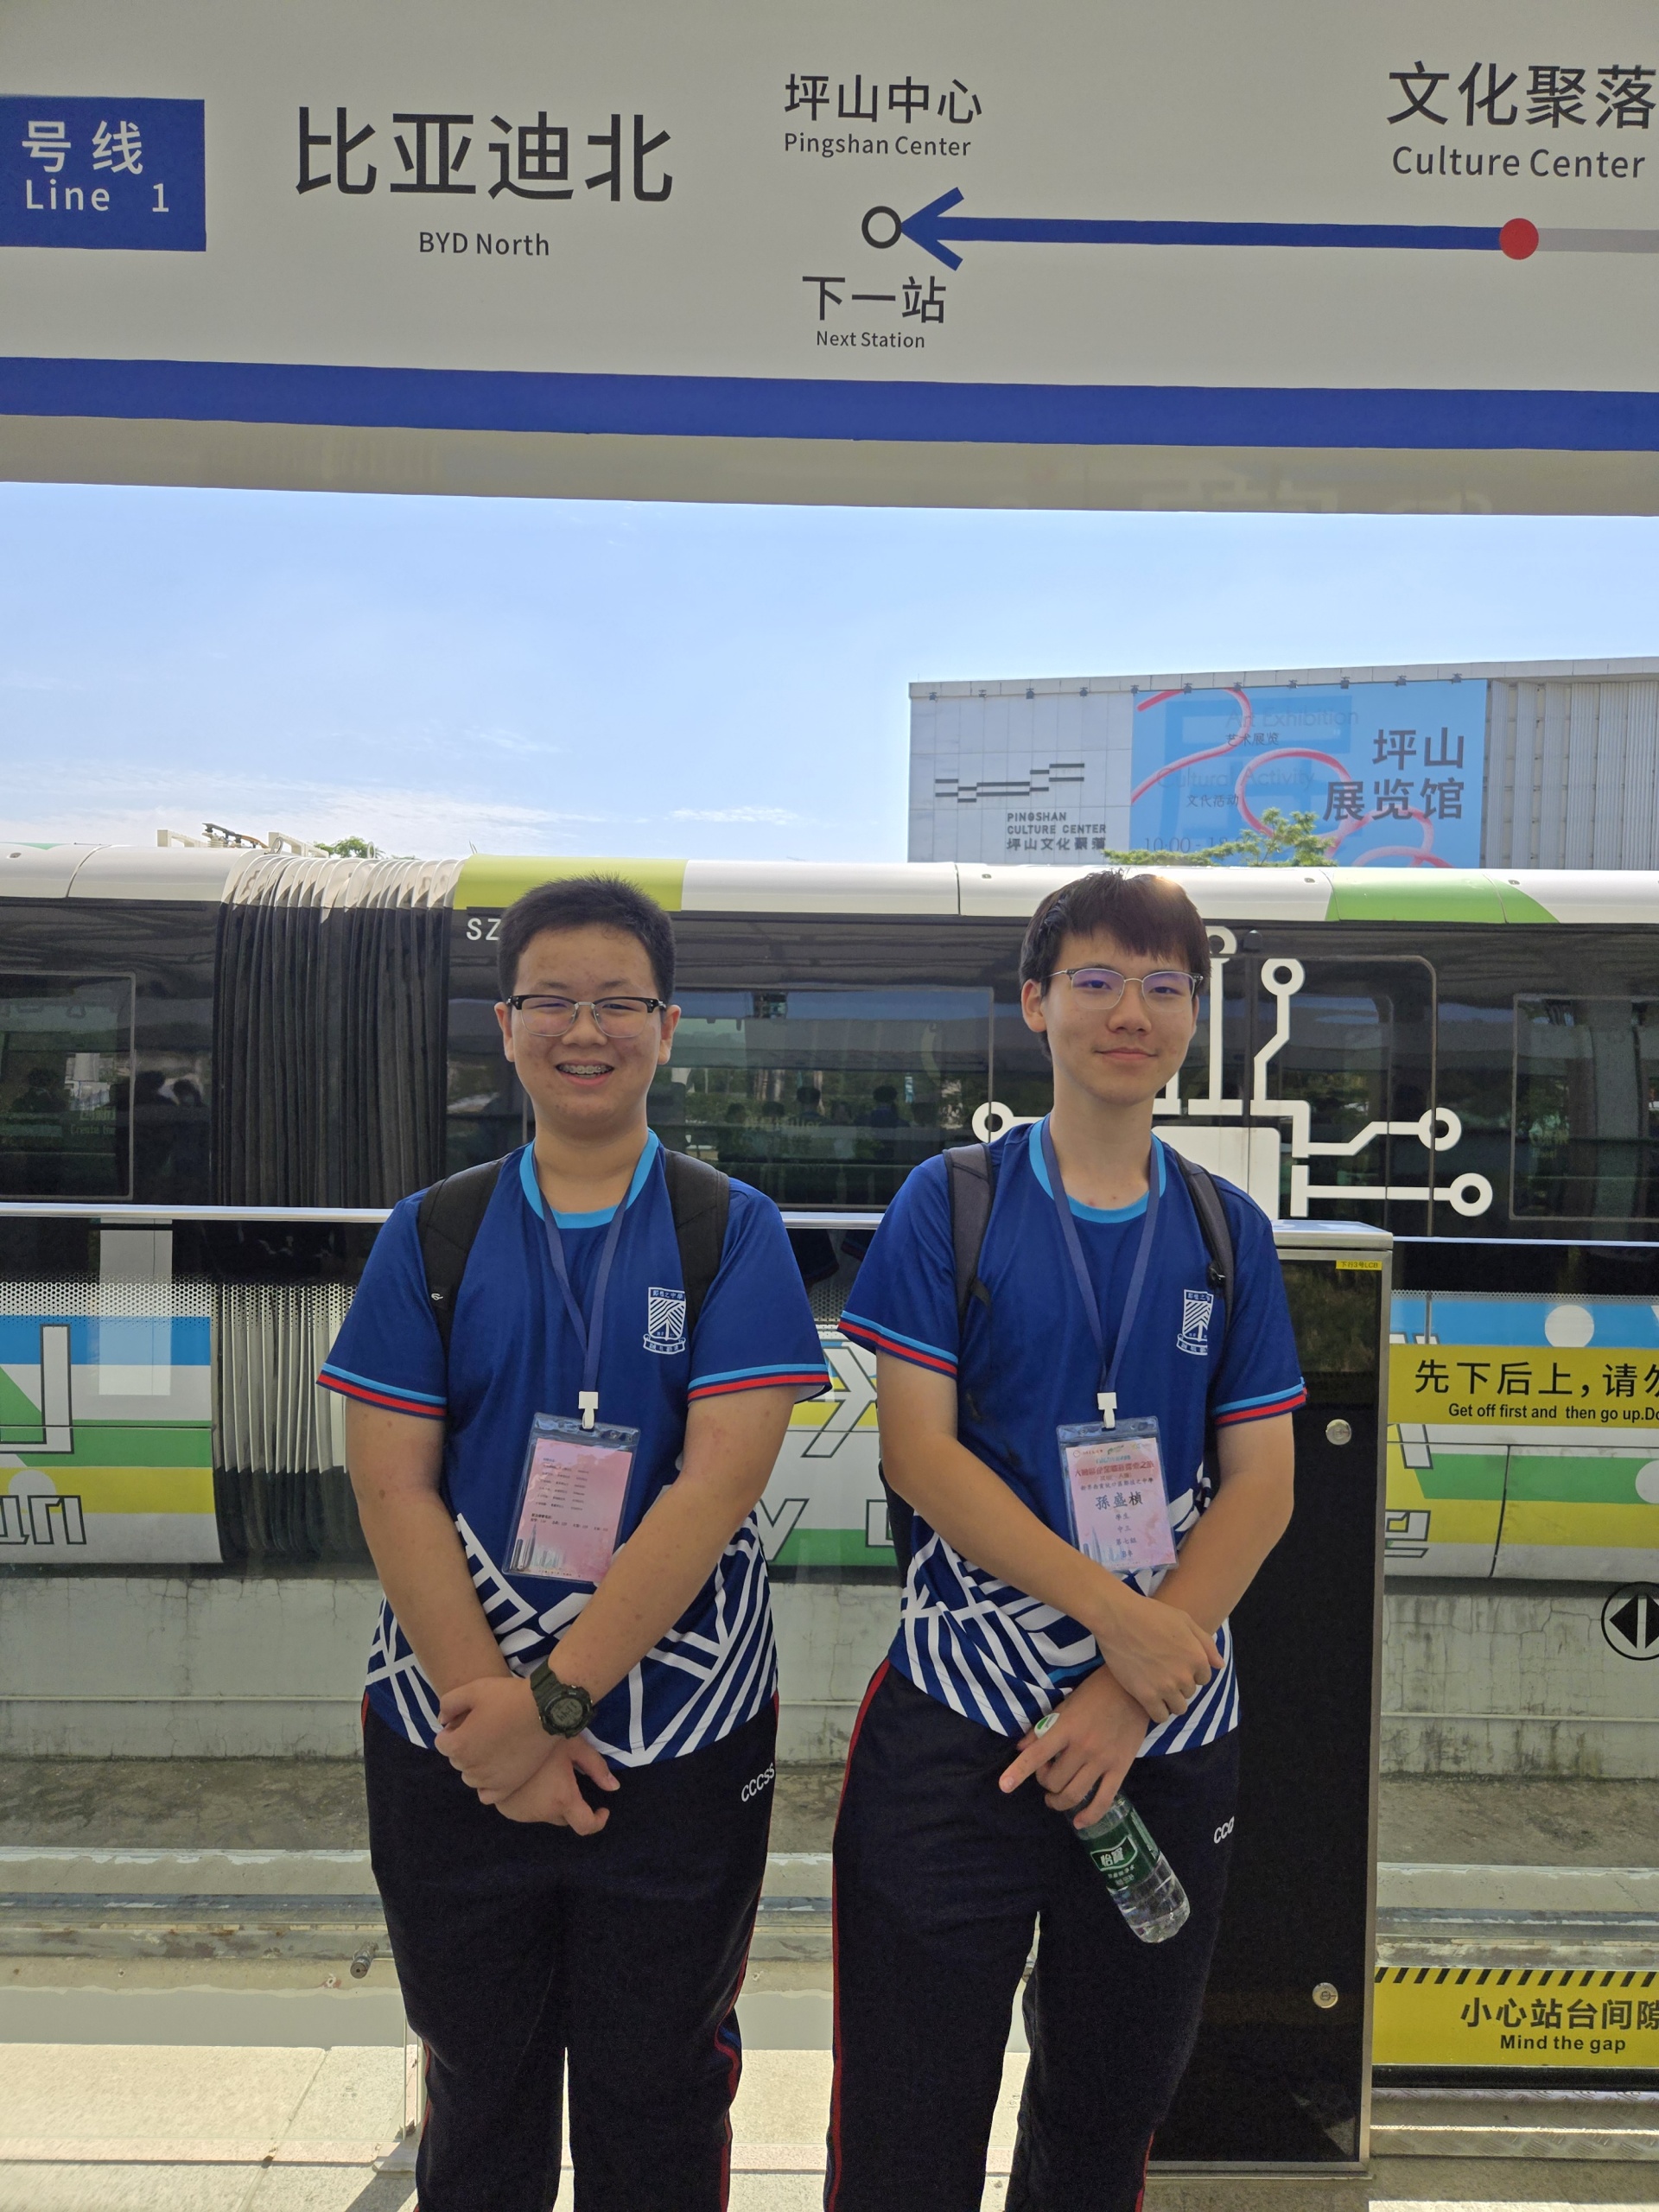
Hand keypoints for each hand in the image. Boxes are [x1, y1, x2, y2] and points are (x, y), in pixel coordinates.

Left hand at [434, 1674, 549, 1799]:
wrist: (545, 1709)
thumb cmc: (508, 1697)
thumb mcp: (473, 1689)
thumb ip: (448, 1704)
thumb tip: (442, 1721)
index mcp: (459, 1745)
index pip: (442, 1743)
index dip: (454, 1729)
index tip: (470, 1719)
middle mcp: (471, 1767)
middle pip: (456, 1760)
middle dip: (464, 1745)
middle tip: (484, 1729)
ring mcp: (490, 1779)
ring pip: (470, 1777)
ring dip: (475, 1764)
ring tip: (492, 1746)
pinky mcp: (509, 1786)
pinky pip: (487, 1795)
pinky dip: (486, 1785)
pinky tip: (496, 1768)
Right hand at [490, 1737, 619, 1832]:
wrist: (501, 1735)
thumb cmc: (543, 1738)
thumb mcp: (575, 1746)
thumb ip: (597, 1767)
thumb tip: (614, 1787)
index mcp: (562, 1799)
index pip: (585, 1826)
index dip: (598, 1822)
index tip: (602, 1809)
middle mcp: (542, 1812)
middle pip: (564, 1818)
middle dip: (571, 1805)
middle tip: (568, 1779)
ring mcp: (521, 1814)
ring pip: (545, 1814)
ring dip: (550, 1803)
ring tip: (546, 1776)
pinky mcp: (506, 1810)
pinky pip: (526, 1811)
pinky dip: (532, 1802)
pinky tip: (529, 1780)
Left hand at [998, 1668, 1148, 1826]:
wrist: (1134, 1690)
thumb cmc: (1095, 1693)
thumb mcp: (1065, 1705)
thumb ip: (1042, 1729)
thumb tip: (1020, 1748)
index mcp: (1065, 1728)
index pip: (1036, 1754)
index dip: (1018, 1772)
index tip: (1004, 1786)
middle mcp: (1083, 1747)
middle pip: (1054, 1781)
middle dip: (1045, 1783)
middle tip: (1047, 1776)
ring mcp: (1103, 1760)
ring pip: (1074, 1794)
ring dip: (1059, 1802)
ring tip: (1055, 1799)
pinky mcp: (1121, 1769)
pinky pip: (1104, 1800)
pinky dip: (1090, 1816)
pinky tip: (1079, 1822)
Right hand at [1091, 1588, 1220, 1724]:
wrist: (1117, 1617)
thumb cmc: (1150, 1614)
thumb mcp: (1184, 1620)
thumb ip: (1205, 1643)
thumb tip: (1220, 1665)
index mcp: (1197, 1656)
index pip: (1203, 1678)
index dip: (1189, 1671)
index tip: (1174, 1663)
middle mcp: (1185, 1675)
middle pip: (1189, 1692)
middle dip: (1178, 1684)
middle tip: (1160, 1670)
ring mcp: (1166, 1687)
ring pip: (1178, 1708)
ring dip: (1170, 1699)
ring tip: (1155, 1685)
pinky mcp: (1146, 1695)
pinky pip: (1160, 1716)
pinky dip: (1156, 1710)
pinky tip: (1148, 1697)